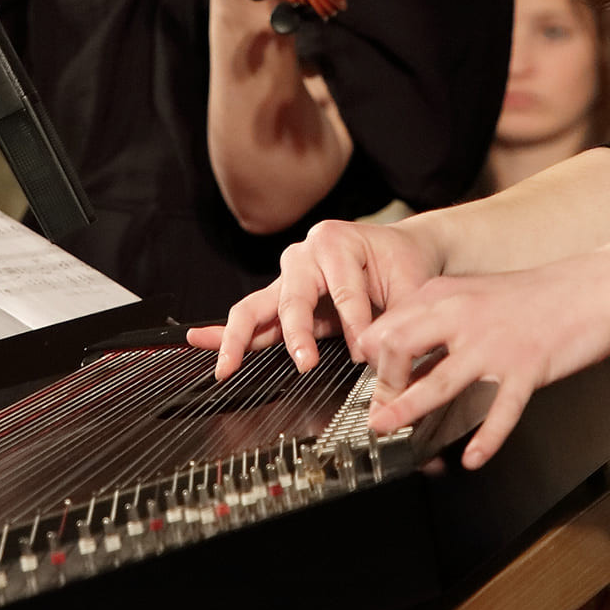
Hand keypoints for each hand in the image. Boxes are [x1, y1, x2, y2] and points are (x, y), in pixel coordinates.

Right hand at [190, 218, 443, 375]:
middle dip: (297, 334)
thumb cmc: (403, 264)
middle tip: (305, 361)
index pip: (343, 292)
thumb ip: (395, 316)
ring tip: (225, 366)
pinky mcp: (280, 299)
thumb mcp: (411, 286)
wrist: (399, 251)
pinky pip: (250, 318)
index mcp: (336, 242)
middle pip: (291, 298)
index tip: (365, 351)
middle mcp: (304, 255)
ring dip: (238, 340)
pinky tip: (198, 340)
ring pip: (254, 308)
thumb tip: (375, 350)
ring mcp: (287, 277)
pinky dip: (224, 333)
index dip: (356, 325)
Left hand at [354, 254, 609, 468]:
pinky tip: (474, 458)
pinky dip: (485, 439)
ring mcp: (494, 344)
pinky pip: (500, 410)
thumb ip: (440, 320)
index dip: (372, 358)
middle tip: (380, 411)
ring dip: (409, 410)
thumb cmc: (536, 296)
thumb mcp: (475, 295)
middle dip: (382, 384)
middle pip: (400, 348)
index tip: (371, 382)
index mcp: (447, 296)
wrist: (594, 288)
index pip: (388, 326)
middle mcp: (464, 316)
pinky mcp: (527, 367)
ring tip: (389, 430)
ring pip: (439, 381)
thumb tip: (408, 355)